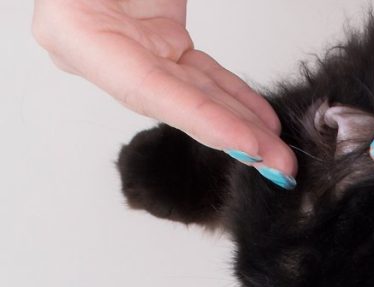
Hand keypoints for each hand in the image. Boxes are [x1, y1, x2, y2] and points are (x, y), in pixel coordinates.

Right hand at [32, 0, 296, 187]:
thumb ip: (159, 4)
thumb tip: (190, 47)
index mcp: (73, 28)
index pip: (148, 88)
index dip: (202, 120)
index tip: (248, 144)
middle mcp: (99, 46)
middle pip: (174, 102)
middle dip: (232, 136)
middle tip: (279, 164)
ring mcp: (131, 45)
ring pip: (193, 93)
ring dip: (241, 123)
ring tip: (281, 152)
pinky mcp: (158, 38)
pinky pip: (201, 75)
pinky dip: (235, 97)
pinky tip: (263, 122)